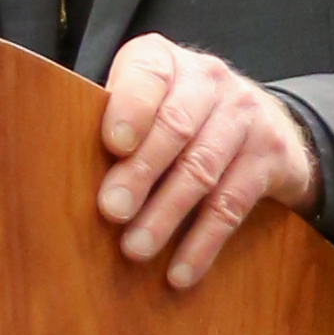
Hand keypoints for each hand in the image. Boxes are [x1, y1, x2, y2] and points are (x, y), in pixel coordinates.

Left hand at [94, 40, 320, 291]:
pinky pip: (233, 204)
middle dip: (140, 172)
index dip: (131, 108)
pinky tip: (180, 271)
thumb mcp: (148, 103)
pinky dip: (204, 241)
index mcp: (165, 62)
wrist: (266, 121)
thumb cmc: (180, 116)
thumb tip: (63, 176)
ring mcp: (245, 116)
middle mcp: (209, 79)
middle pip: (175, 127)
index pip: (148, 75)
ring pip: (202, 168)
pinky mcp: (271, 155)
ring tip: (136, 248)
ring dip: (166, 214)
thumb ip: (113, 125)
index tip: (114, 145)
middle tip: (111, 211)